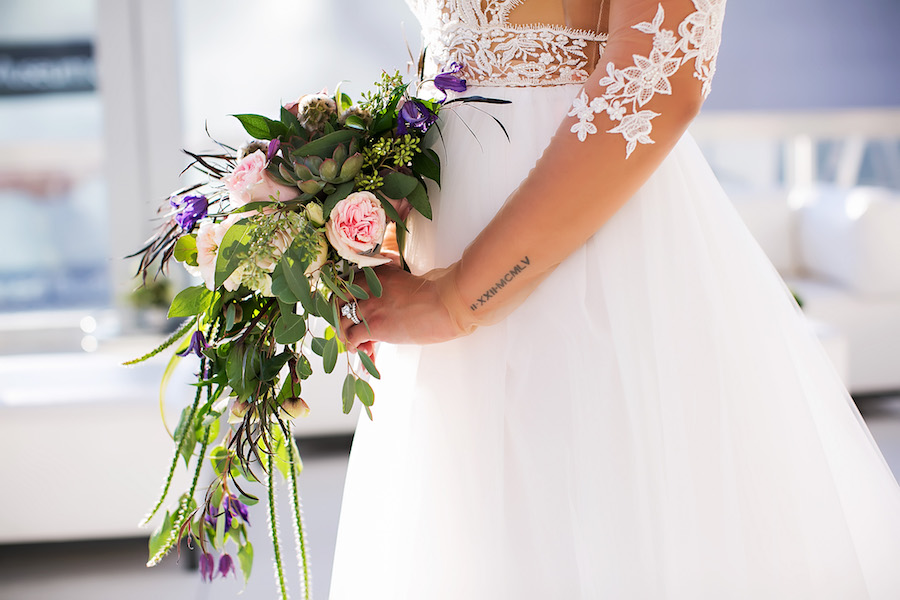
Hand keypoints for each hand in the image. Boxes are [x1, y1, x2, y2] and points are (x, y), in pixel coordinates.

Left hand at [338, 264, 466, 353]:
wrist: (446, 304)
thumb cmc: (433, 296)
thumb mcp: (403, 280)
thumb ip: (387, 285)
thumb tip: (378, 307)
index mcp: (374, 274)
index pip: (344, 287)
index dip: (344, 304)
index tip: (351, 316)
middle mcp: (366, 287)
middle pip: (336, 304)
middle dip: (340, 320)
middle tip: (350, 332)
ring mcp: (368, 305)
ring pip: (341, 323)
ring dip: (347, 337)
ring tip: (361, 346)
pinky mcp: (373, 325)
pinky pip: (352, 338)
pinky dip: (355, 347)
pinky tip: (366, 351)